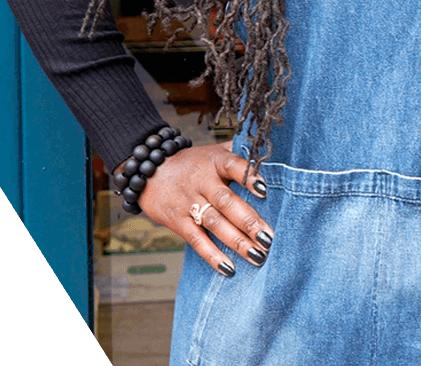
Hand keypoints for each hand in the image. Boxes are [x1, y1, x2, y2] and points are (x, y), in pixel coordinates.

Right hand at [130, 141, 273, 277]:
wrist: (150, 172)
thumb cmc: (193, 163)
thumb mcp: (214, 151)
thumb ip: (239, 151)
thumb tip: (270, 152)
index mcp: (215, 162)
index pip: (232, 166)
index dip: (248, 176)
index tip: (265, 189)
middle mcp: (202, 182)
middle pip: (226, 201)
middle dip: (248, 221)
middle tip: (269, 238)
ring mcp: (189, 202)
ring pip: (214, 223)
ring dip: (236, 241)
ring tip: (257, 255)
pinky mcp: (178, 221)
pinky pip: (196, 239)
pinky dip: (212, 255)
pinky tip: (229, 268)